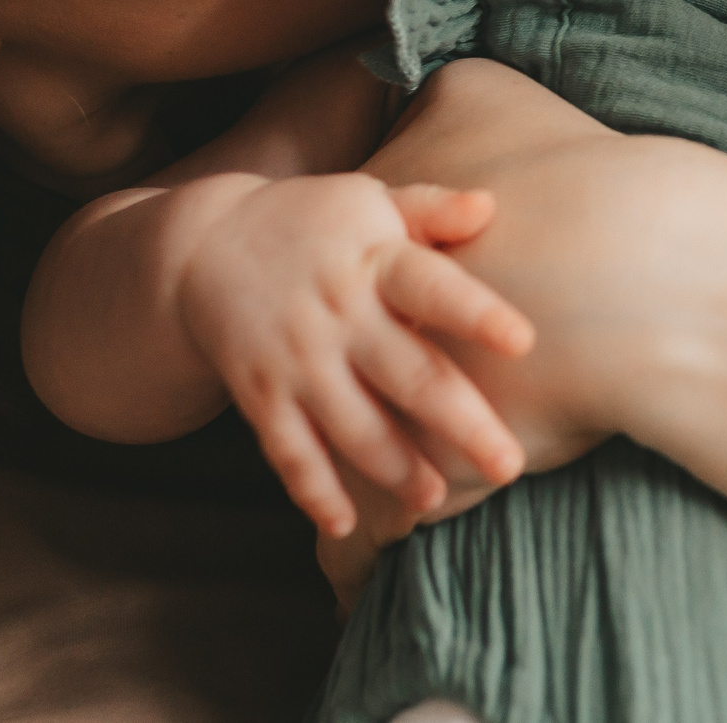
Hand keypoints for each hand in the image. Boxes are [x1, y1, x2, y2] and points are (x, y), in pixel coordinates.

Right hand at [177, 172, 534, 537]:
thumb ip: (429, 210)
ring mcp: (296, 359)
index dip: (476, 313)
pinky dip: (313, 489)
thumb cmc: (315, 225)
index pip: (432, 286)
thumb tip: (489, 205)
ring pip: (352, 425)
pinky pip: (288, 451)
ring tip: (436, 500)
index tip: (524, 341)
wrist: (202, 246)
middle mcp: (338, 313)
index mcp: (374, 260)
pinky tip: (344, 524)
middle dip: (460, 424)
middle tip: (509, 466)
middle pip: (407, 373)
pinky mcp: (261, 394)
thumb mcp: (368, 202)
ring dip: (395, 468)